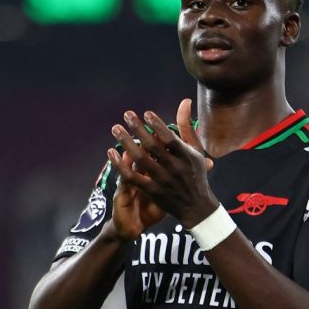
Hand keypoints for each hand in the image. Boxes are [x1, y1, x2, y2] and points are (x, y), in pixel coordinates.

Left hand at [107, 99, 218, 228]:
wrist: (196, 207)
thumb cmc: (196, 173)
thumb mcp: (195, 149)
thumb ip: (187, 126)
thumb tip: (184, 101)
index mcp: (186, 156)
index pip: (170, 138)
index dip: (157, 125)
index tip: (146, 113)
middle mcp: (174, 167)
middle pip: (152, 146)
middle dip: (138, 128)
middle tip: (127, 114)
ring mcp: (162, 180)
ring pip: (140, 159)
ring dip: (126, 143)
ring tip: (116, 129)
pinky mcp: (152, 191)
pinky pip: (132, 176)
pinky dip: (121, 165)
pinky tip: (111, 153)